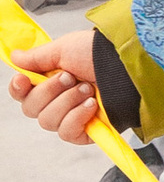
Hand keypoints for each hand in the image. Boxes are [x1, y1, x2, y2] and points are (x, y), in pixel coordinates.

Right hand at [9, 27, 103, 142]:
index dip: (18, 88)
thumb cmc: (100, 53)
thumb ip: (37, 57)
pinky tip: (91, 105)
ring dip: (67, 102)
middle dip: (49, 91)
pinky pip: (66, 133)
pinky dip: (76, 117)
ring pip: (47, 121)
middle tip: (70, 77)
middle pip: (31, 109)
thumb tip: (15, 57)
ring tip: (87, 88)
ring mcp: (72, 115)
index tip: (24, 80)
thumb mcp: (64, 48)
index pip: (22, 92)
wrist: (129, 66)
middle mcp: (59, 98)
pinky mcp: (86, 131)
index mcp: (51, 78)